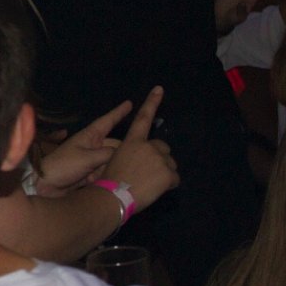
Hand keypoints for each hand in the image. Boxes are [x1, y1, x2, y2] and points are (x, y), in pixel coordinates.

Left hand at [34, 91, 151, 191]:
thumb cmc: (63, 165)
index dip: (119, 112)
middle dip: (126, 147)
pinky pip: (107, 171)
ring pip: (113, 158)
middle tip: (144, 151)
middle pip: (115, 143)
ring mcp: (91, 160)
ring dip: (119, 163)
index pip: (107, 121)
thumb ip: (107, 154)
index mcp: (89, 136)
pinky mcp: (90, 174)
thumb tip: (123, 152)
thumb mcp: (87, 158)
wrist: (46, 185)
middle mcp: (92, 146)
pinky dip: (112, 174)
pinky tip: (123, 178)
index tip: (129, 103)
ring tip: (136, 167)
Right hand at [97, 88, 177, 211]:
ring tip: (148, 184)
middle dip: (160, 159)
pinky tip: (154, 190)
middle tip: (147, 174)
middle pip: (163, 149)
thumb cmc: (110, 181)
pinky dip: (168, 186)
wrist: (113, 197)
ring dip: (163, 174)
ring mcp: (159, 159)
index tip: (159, 89)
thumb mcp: (118, 161)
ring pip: (170, 165)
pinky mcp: (167, 173)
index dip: (152, 102)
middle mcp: (148, 146)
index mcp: (133, 141)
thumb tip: (144, 163)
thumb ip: (132, 155)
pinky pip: (175, 180)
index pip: (143, 118)